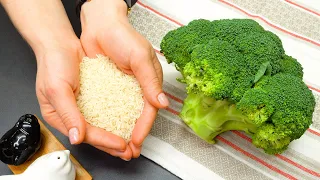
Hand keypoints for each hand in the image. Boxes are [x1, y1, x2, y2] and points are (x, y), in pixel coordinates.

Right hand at [35, 39, 129, 159]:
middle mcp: (71, 114)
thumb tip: (77, 138)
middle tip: (130, 151)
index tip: (121, 144)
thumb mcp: (57, 90)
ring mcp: (81, 106)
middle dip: (112, 144)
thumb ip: (68, 114)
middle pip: (94, 134)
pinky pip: (105, 111)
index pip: (84, 134)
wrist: (60, 43)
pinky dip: (115, 118)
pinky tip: (128, 122)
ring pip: (101, 125)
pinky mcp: (91, 97)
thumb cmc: (53, 63)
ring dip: (116, 133)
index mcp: (58, 117)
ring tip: (132, 141)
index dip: (104, 141)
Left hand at [80, 0, 168, 158]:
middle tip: (129, 151)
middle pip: (138, 116)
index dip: (143, 127)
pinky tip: (105, 130)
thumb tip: (162, 103)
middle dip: (134, 134)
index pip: (149, 110)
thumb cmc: (123, 35)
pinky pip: (110, 107)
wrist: (99, 25)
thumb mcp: (139, 57)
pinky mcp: (109, 88)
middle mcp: (137, 88)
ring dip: (122, 131)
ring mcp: (122, 89)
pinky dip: (108, 120)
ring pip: (124, 115)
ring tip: (118, 146)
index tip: (136, 141)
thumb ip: (150, 80)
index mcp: (149, 81)